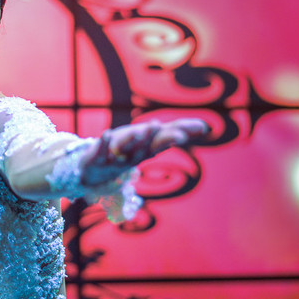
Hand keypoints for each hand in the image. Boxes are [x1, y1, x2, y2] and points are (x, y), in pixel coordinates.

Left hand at [81, 118, 208, 186]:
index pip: (162, 142)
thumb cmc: (126, 151)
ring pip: (125, 150)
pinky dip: (104, 143)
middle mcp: (133, 155)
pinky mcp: (96, 159)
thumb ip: (175, 132)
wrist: (94, 172)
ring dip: (132, 140)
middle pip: (144, 147)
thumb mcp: (149, 140)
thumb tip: (204, 126)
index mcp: (147, 150)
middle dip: (152, 138)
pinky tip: (106, 133)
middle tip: (159, 126)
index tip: (186, 133)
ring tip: (139, 129)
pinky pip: (101, 152)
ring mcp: (114, 159)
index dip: (172, 137)